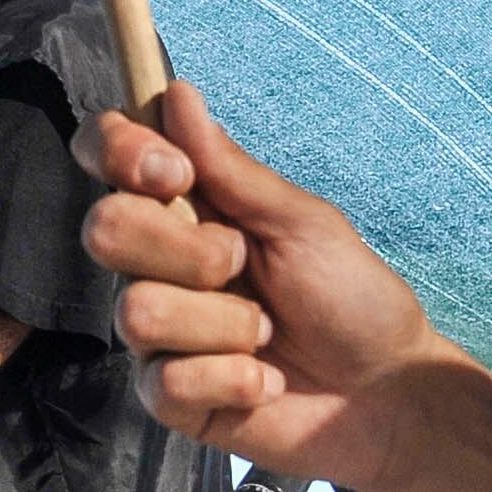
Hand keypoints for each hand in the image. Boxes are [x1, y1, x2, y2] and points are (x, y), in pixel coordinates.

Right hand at [78, 83, 468, 491]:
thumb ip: (232, 170)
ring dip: (225, 324)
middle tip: (243, 266)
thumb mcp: (303, 223)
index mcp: (188, 209)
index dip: (119, 152)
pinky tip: (267, 383)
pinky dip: (234, 379)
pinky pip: (166, 380)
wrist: (386, 391)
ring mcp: (160, 332)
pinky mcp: (170, 396)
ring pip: (137, 311)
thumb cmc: (352, 298)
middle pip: (105, 228)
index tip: (175, 173)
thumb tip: (176, 95)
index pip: (107, 155)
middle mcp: (160, 264)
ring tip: (268, 334)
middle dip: (186, 249)